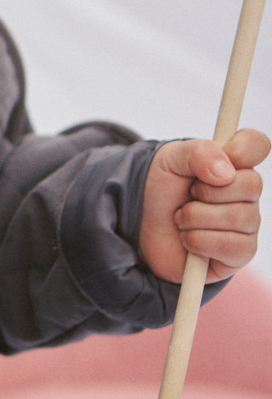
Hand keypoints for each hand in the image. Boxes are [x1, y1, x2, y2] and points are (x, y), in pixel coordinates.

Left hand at [137, 128, 269, 282]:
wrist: (141, 227)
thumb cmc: (161, 190)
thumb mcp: (169, 160)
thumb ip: (198, 153)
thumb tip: (226, 173)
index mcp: (233, 162)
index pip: (257, 144)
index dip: (241, 149)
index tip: (219, 157)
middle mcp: (246, 193)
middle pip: (252, 184)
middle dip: (207, 191)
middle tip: (188, 195)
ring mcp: (246, 224)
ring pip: (240, 217)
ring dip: (196, 217)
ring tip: (181, 218)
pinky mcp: (239, 253)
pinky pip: (234, 247)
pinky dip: (201, 242)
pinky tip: (188, 239)